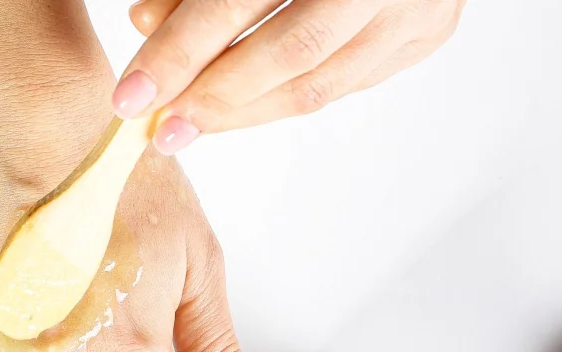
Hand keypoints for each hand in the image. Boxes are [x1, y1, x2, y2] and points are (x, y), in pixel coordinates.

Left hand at [113, 0, 466, 151]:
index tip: (135, 92)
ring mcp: (418, 12)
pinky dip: (287, 98)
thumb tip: (147, 26)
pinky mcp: (425, 36)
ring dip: (248, 113)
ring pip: (319, 86)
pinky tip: (244, 105)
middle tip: (163, 129)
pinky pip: (344, 84)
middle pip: (289, 56)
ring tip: (194, 125)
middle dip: (215, 98)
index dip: (184, 51)